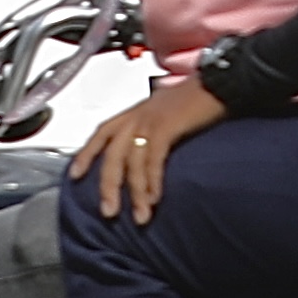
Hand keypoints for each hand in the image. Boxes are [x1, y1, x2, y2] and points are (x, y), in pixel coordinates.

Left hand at [73, 76, 224, 221]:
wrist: (222, 80)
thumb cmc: (201, 96)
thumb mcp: (169, 110)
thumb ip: (155, 127)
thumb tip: (151, 150)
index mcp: (136, 110)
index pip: (103, 132)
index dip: (87, 153)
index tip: (75, 175)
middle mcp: (138, 114)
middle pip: (113, 153)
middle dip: (109, 185)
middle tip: (109, 212)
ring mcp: (151, 119)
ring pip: (132, 162)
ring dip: (136, 192)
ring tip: (140, 217)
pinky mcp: (166, 126)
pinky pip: (153, 159)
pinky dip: (153, 181)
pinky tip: (155, 199)